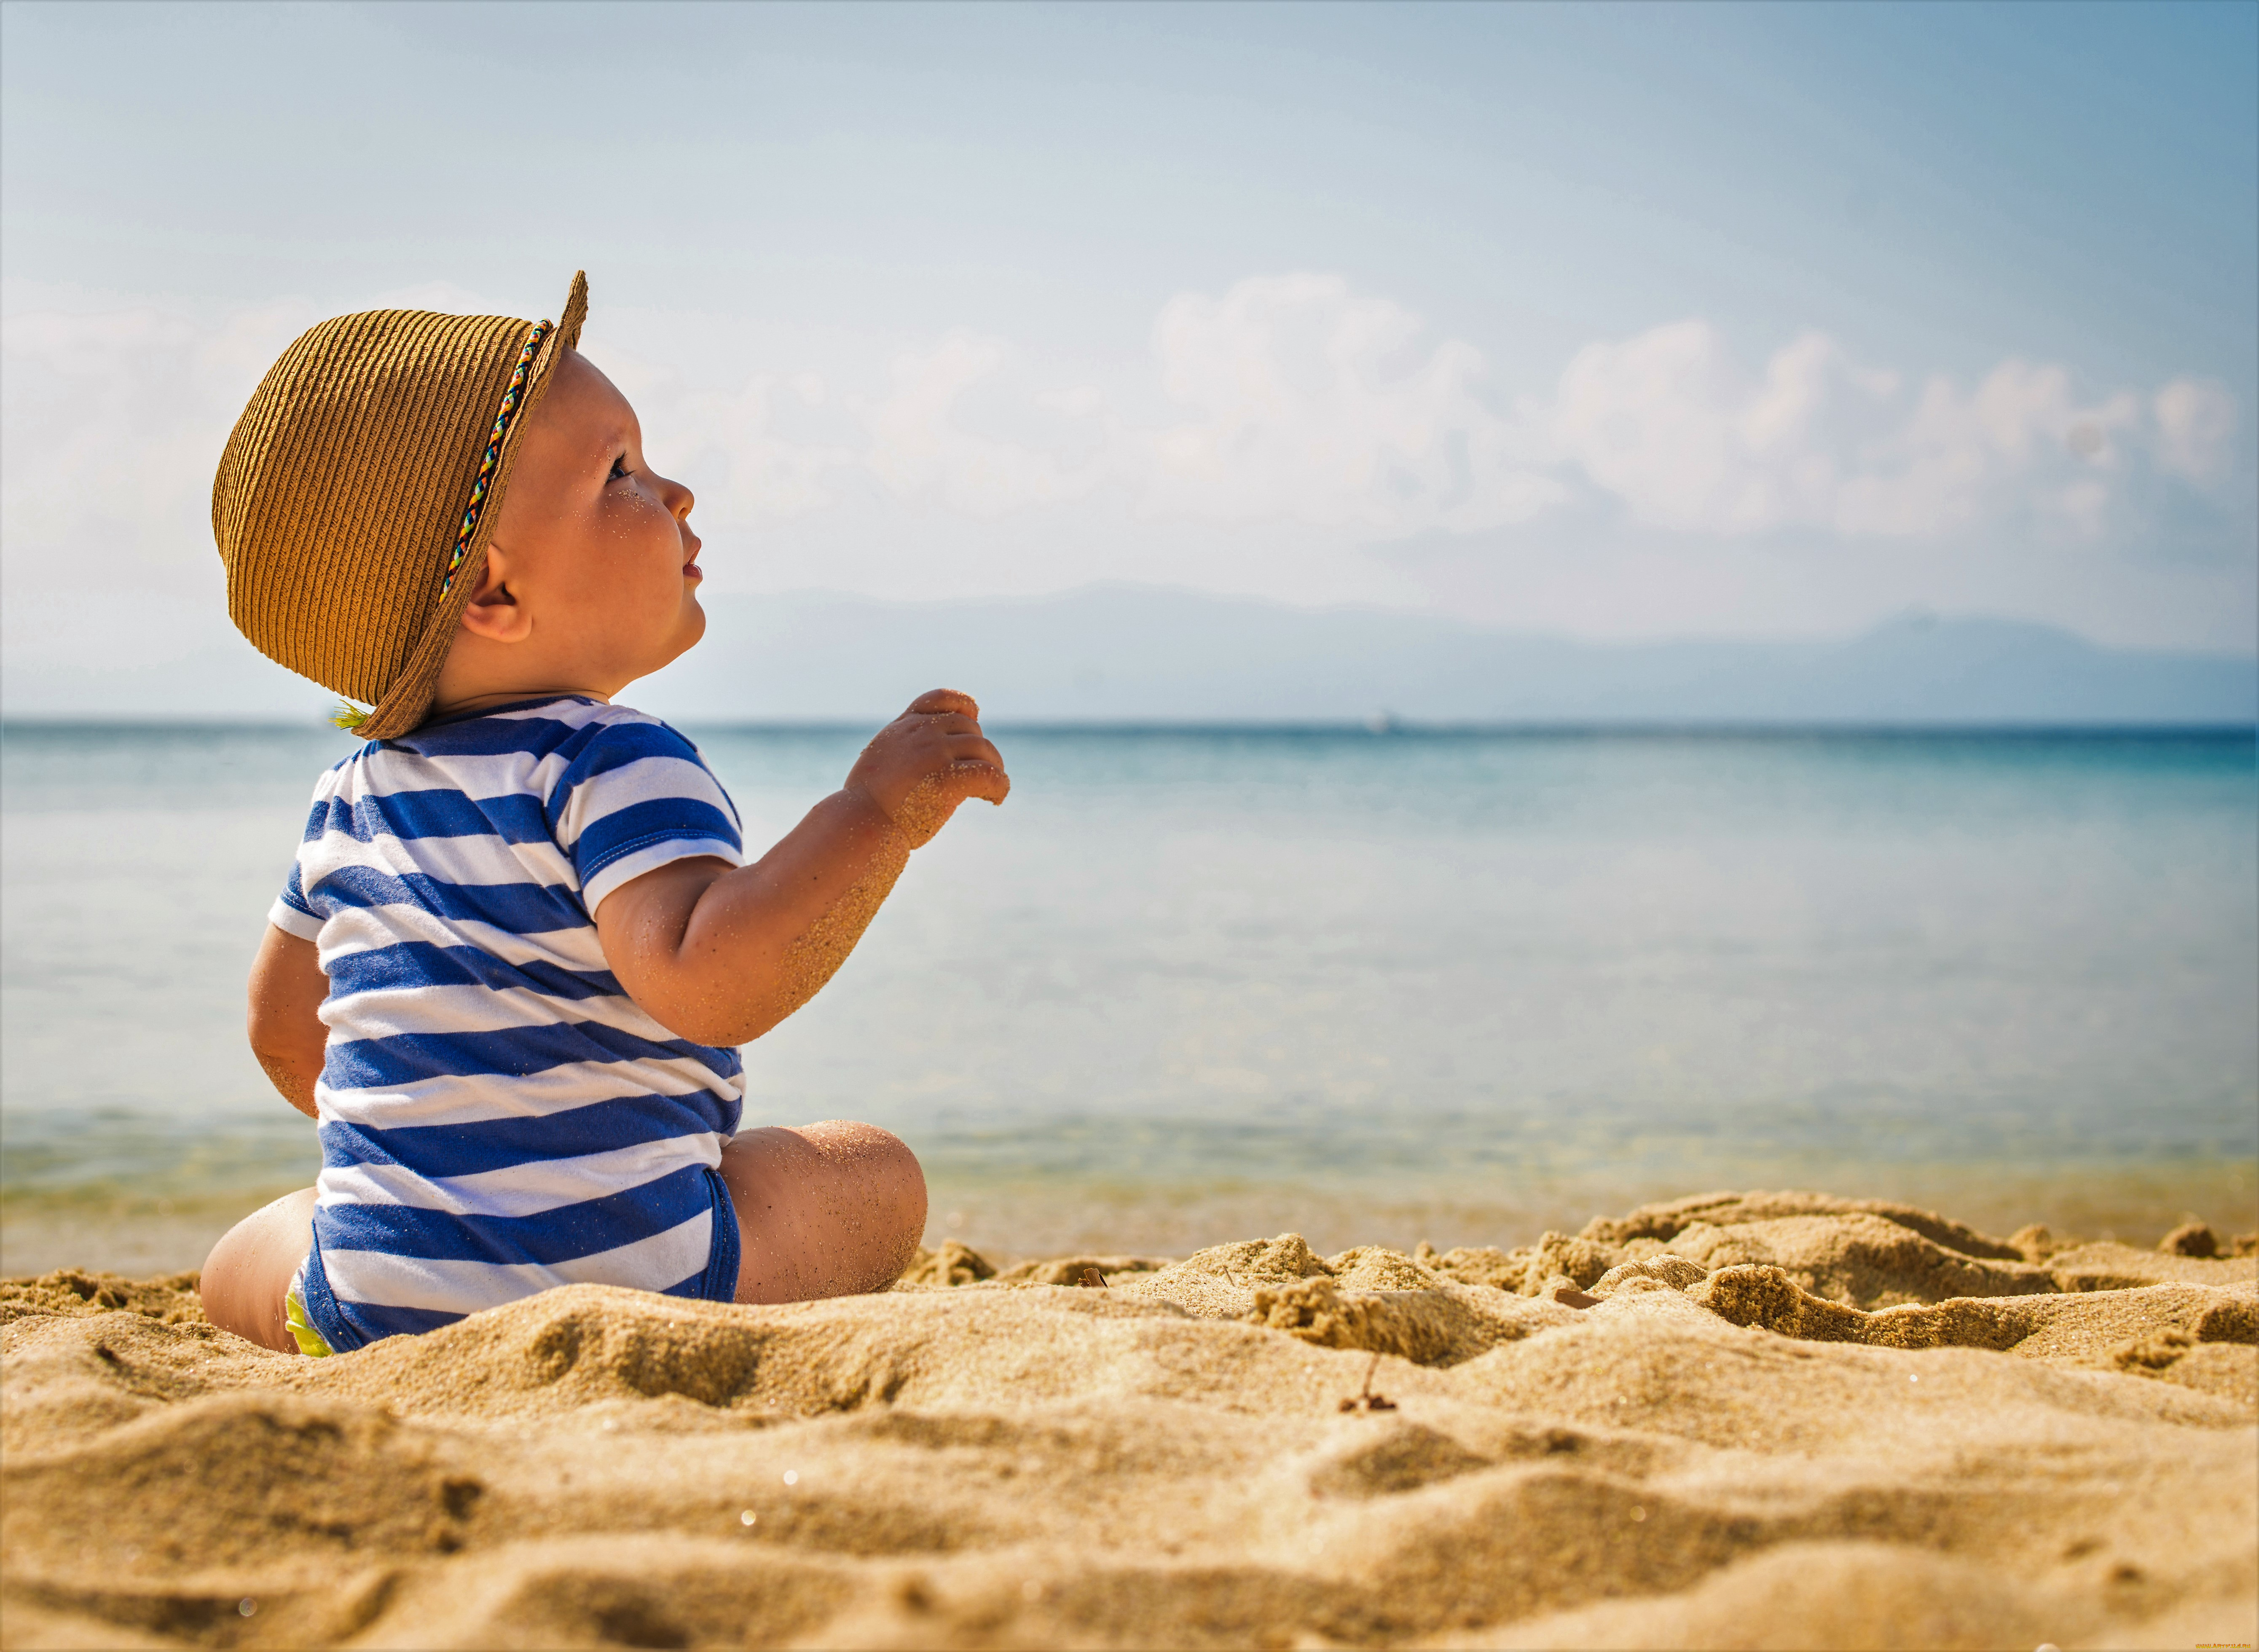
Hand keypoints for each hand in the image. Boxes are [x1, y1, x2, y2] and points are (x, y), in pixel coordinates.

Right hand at [843, 689, 1008, 848]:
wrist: (859, 823)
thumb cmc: (867, 804)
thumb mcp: (881, 761)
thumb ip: (904, 750)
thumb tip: (930, 761)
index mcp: (903, 726)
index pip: (940, 698)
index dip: (964, 707)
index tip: (974, 721)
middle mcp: (920, 733)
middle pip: (970, 727)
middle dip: (981, 749)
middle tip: (985, 773)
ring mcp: (934, 752)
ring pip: (983, 749)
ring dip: (995, 767)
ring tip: (993, 790)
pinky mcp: (948, 778)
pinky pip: (989, 774)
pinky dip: (1000, 785)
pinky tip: (996, 798)